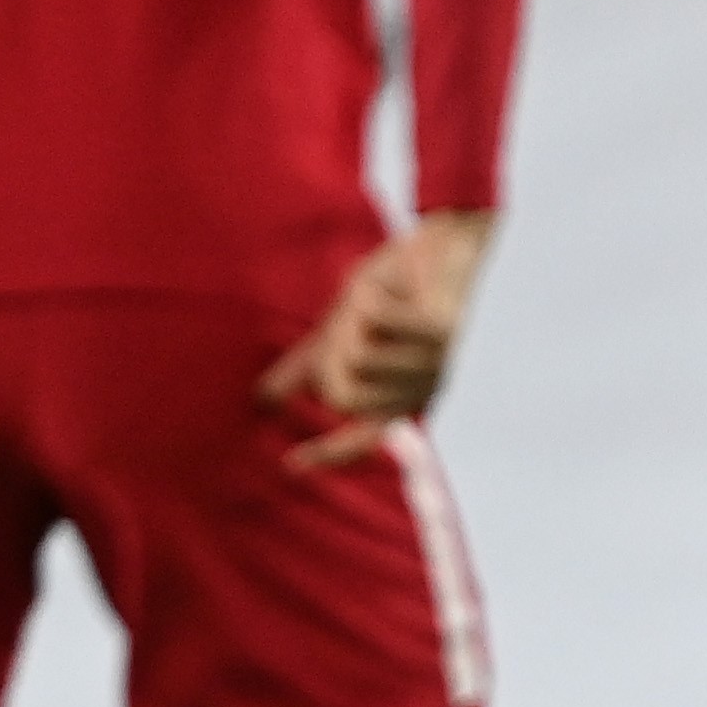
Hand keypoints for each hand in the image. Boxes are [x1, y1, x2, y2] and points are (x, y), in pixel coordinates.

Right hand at [260, 209, 494, 470]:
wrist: (442, 242)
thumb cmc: (395, 286)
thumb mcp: (341, 327)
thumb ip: (312, 365)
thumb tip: (264, 399)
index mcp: (400, 393)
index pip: (361, 436)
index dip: (327, 452)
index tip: (290, 464)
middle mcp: (421, 389)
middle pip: (343, 397)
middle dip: (328, 355)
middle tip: (347, 318)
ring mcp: (435, 365)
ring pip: (359, 361)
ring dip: (355, 319)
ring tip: (380, 299)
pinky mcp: (441, 333)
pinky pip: (376, 323)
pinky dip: (373, 298)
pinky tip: (395, 288)